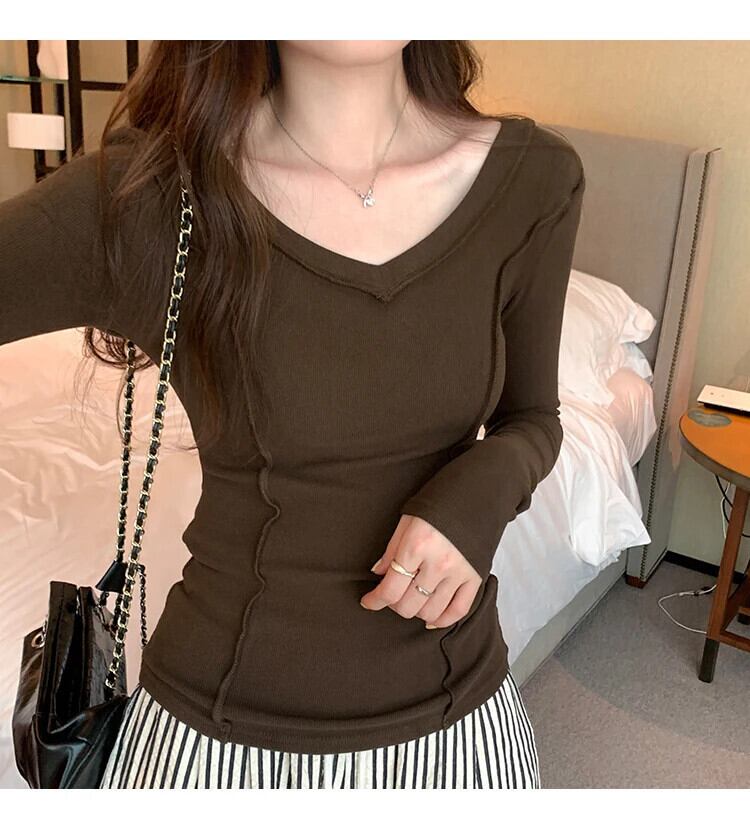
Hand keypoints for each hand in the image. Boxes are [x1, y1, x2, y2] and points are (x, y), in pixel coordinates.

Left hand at [360, 514, 481, 629]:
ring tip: (411, 599)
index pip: (390, 590)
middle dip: (394, 604)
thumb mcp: (406, 522)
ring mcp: (458, 573)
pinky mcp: (476, 577)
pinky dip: (443, 620)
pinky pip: (459, 610)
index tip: (368, 602)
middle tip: (392, 594)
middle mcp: (438, 563)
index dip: (374, 601)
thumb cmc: (437, 505)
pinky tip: (431, 619)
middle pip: (408, 605)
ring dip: (416, 611)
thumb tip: (378, 574)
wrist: (474, 493)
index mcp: (416, 547)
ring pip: (430, 611)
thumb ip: (391, 551)